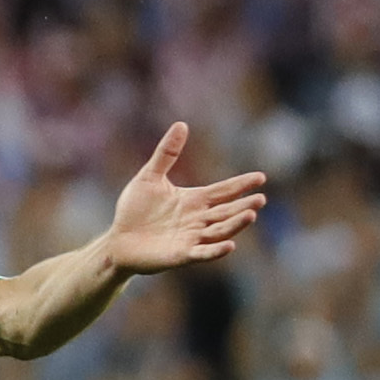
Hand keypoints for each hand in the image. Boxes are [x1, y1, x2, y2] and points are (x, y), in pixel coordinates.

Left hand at [102, 125, 267, 274]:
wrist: (118, 240)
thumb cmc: (134, 210)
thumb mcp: (150, 176)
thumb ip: (167, 153)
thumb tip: (181, 124)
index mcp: (194, 200)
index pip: (223, 191)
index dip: (241, 185)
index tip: (260, 177)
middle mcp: (197, 220)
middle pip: (226, 211)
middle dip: (244, 205)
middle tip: (261, 198)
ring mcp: (191, 238)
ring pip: (220, 231)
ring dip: (236, 224)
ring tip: (251, 214)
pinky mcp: (181, 255)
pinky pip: (203, 253)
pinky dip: (216, 250)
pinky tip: (230, 245)